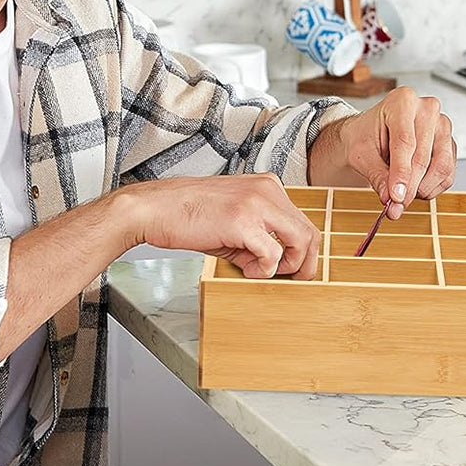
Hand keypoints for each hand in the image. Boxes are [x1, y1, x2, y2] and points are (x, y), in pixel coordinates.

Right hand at [125, 174, 320, 279]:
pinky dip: (264, 270)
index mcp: (267, 186)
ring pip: (301, 241)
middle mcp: (267, 190)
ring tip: (261, 272)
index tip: (292, 268)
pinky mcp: (243, 221)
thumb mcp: (233, 221)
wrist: (155, 209)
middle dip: (304, 263)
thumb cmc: (187, 214)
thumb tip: (275, 263)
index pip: (302, 220)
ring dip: (288, 266)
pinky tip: (246, 270)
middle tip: (291, 279)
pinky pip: (273, 254)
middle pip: (310, 232)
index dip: (302, 251)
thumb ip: (259, 237)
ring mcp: (257, 203)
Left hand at [334, 87, 455, 217]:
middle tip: (396, 206)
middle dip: (409, 187)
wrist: (371, 134)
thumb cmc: (365, 137)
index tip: (396, 197)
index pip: (405, 142)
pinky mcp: (450, 143)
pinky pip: (447, 173)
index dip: (401, 173)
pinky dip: (432, 188)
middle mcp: (427, 109)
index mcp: (402, 101)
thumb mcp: (362, 155)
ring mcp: (442, 126)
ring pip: (441, 166)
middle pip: (422, 156)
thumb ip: (378, 177)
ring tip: (402, 194)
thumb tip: (392, 201)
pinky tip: (414, 188)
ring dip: (422, 188)